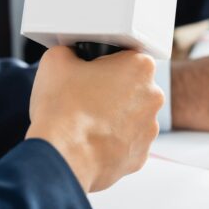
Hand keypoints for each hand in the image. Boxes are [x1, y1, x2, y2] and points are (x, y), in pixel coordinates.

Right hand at [26, 46, 162, 191]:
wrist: (61, 157)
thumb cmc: (63, 110)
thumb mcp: (56, 60)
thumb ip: (70, 50)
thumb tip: (70, 56)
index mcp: (140, 67)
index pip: (125, 55)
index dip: (103, 61)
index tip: (89, 71)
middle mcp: (153, 97)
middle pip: (132, 86)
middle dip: (111, 89)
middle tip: (84, 95)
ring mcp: (149, 129)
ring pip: (131, 115)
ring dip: (113, 116)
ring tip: (84, 120)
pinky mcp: (140, 156)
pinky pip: (126, 142)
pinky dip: (111, 140)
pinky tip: (89, 139)